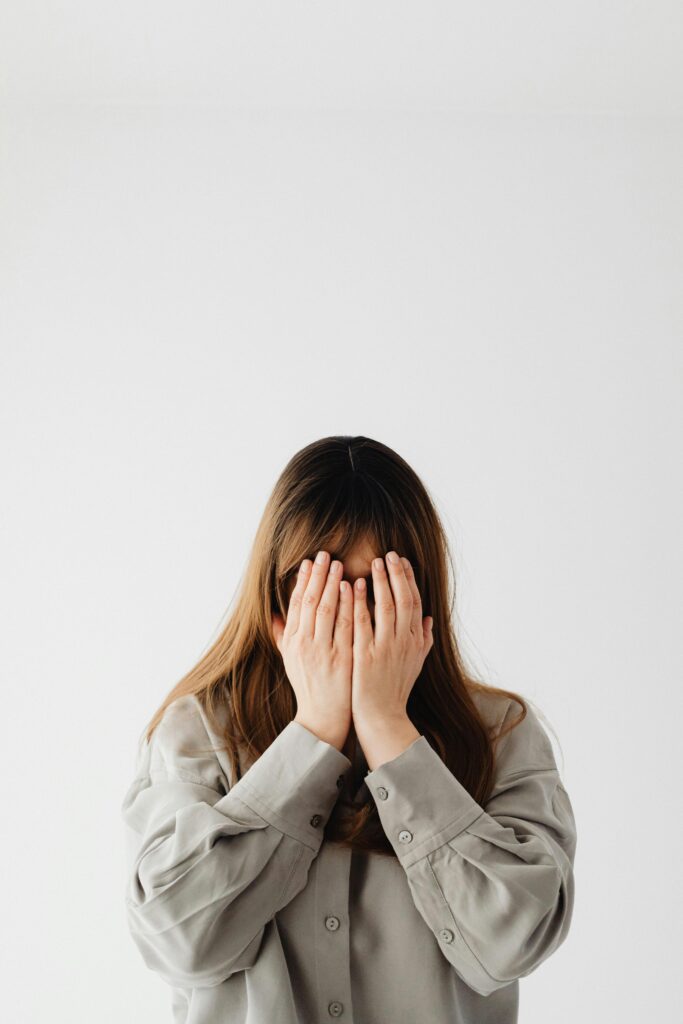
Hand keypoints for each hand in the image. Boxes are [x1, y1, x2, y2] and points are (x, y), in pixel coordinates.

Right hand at [271, 550, 352, 750]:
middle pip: (309, 601)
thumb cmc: (309, 686)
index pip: (296, 604)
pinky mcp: (340, 659)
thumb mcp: (289, 660)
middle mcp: (303, 644)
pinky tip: (353, 588)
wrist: (323, 717)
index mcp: (291, 642)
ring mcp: (321, 651)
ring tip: (339, 564)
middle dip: (317, 575)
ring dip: (332, 584)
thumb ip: (282, 635)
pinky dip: (348, 605)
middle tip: (325, 554)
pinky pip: (344, 626)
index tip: (309, 562)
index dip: (302, 581)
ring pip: (325, 610)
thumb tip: (273, 614)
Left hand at [351, 551, 433, 729]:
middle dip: (396, 574)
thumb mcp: (416, 664)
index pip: (414, 601)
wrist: (382, 717)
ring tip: (374, 563)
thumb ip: (424, 640)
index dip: (408, 579)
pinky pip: (361, 622)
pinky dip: (359, 602)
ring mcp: (385, 648)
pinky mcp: (366, 655)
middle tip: (388, 554)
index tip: (401, 561)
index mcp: (415, 640)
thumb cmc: (395, 689)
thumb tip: (429, 620)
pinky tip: (354, 586)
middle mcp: (404, 641)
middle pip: (403, 599)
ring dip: (380, 582)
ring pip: (385, 606)